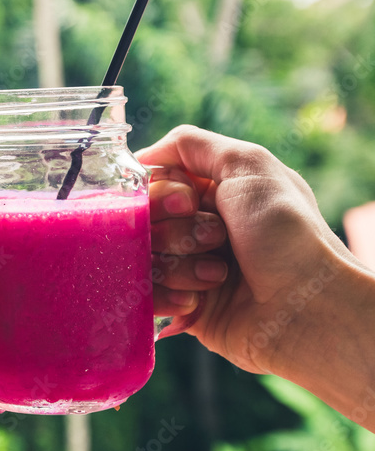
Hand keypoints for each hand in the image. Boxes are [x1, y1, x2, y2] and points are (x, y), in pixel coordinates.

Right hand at [138, 125, 361, 374]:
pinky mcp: (183, 305)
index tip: (189, 202)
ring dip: (179, 265)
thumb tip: (141, 156)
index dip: (161, 193)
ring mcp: (187, 267)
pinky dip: (168, 296)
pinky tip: (198, 301)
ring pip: (143, 258)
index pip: (151, 184)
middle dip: (175, 230)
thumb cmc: (288, 233)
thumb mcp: (249, 165)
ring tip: (218, 275)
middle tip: (217, 238)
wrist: (310, 306)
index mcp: (210, 192)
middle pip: (142, 221)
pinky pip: (145, 296)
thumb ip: (191, 144)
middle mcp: (195, 227)